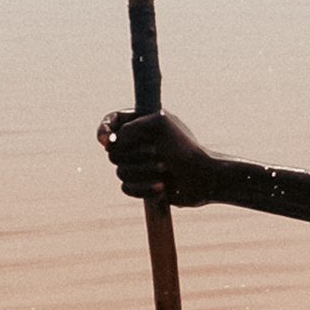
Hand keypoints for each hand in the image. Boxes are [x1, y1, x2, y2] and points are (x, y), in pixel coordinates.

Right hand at [98, 109, 223, 205]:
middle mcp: (138, 142)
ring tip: (164, 171)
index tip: (107, 139)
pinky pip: (126, 188)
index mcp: (143, 122)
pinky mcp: (141, 184)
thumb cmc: (185, 149)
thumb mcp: (158, 126)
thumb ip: (130, 128)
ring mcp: (139, 164)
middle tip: (157, 152)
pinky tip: (161, 188)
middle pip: (113, 150)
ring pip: (120, 171)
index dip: (104, 129)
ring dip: (142, 171)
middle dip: (135, 154)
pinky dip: (143, 188)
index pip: (113, 121)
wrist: (205, 179)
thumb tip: (111, 143)